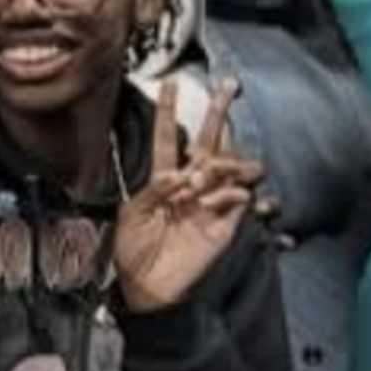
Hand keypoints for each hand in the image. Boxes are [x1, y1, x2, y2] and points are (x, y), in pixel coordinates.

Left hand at [108, 80, 266, 316]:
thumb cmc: (132, 252)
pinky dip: (229, 194)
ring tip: (206, 175)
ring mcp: (211, 202)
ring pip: (230, 166)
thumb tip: (179, 174)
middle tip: (229, 85)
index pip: (167, 138)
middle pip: (209, 141)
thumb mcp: (131, 217)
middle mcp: (190, 184)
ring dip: (224, 162)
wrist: (147, 288)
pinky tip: (211, 201)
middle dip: (219, 112)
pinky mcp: (226, 223)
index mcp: (161, 179)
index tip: (170, 83)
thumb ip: (152, 192)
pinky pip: (239, 199)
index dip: (168, 111)